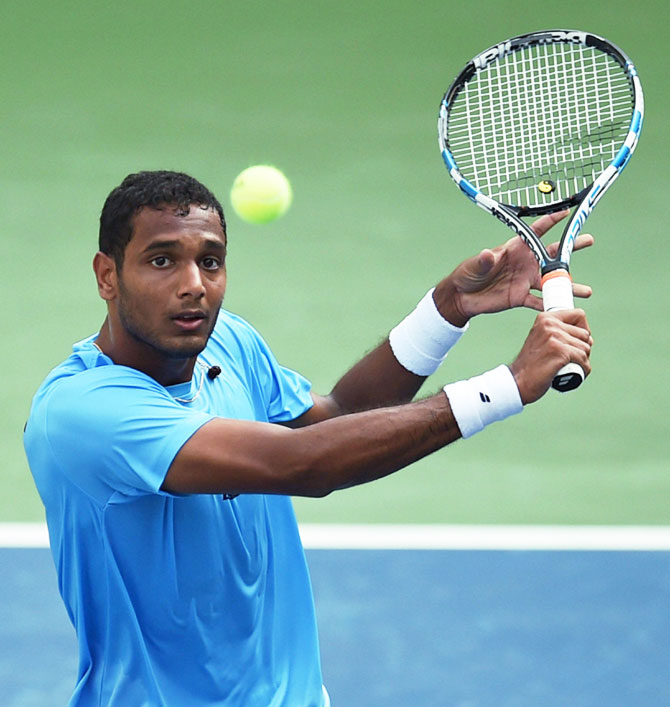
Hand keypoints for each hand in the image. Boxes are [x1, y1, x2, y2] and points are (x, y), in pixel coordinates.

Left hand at [432, 212, 593, 326]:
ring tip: (586, 292)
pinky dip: (550, 305)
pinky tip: (563, 309)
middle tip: (588, 240)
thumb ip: (485, 260)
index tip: (567, 213)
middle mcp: (524, 263)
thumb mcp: (475, 264)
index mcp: (515, 248)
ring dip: (567, 286)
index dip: (551, 221)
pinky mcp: (520, 297)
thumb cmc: (467, 274)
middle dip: (570, 248)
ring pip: (551, 282)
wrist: (462, 297)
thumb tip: (488, 255)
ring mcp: (524, 281)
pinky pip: (539, 302)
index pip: (536, 232)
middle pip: (552, 254)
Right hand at [509, 309, 592, 403]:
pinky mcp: (559, 351)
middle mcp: (549, 324)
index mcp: (545, 318)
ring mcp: (554, 337)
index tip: (576, 342)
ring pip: (585, 348)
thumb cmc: (531, 364)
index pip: (579, 315)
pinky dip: (583, 369)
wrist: (518, 380)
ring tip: (571, 366)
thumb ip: (559, 332)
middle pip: (585, 334)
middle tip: (571, 358)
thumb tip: (587, 337)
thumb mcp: (542, 339)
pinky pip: (583, 359)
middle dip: (583, 348)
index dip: (583, 330)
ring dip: (583, 361)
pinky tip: (576, 373)